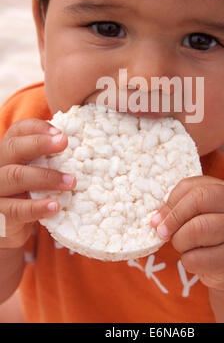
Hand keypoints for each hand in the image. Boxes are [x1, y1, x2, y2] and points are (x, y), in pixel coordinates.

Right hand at [0, 119, 75, 248]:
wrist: (11, 228)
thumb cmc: (30, 194)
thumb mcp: (36, 172)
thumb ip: (49, 159)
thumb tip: (82, 148)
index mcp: (9, 152)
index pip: (18, 130)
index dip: (38, 128)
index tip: (60, 132)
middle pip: (13, 148)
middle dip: (40, 144)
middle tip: (64, 142)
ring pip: (15, 176)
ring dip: (46, 177)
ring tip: (71, 182)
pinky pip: (16, 209)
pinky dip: (37, 207)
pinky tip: (55, 206)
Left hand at [151, 176, 223, 291]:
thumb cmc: (215, 233)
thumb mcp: (203, 214)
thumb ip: (180, 208)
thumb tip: (156, 220)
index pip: (192, 187)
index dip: (170, 202)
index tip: (158, 218)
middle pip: (197, 202)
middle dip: (173, 219)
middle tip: (162, 233)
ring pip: (197, 230)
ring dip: (179, 241)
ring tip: (182, 246)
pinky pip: (198, 258)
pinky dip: (187, 261)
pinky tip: (195, 260)